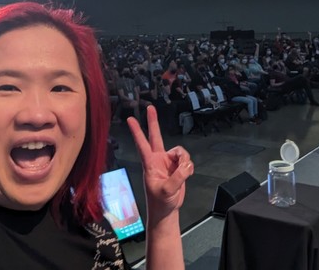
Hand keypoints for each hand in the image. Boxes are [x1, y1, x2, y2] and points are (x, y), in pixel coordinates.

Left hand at [127, 106, 193, 222]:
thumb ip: (178, 176)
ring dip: (184, 160)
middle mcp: (158, 159)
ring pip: (180, 151)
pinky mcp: (178, 167)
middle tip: (150, 108)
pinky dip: (188, 167)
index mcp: (150, 164)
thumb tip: (186, 165)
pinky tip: (186, 174)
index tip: (130, 119)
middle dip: (153, 122)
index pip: (142, 144)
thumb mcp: (167, 190)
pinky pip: (187, 160)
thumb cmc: (160, 202)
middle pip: (156, 136)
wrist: (167, 210)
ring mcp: (168, 162)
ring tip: (183, 173)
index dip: (137, 132)